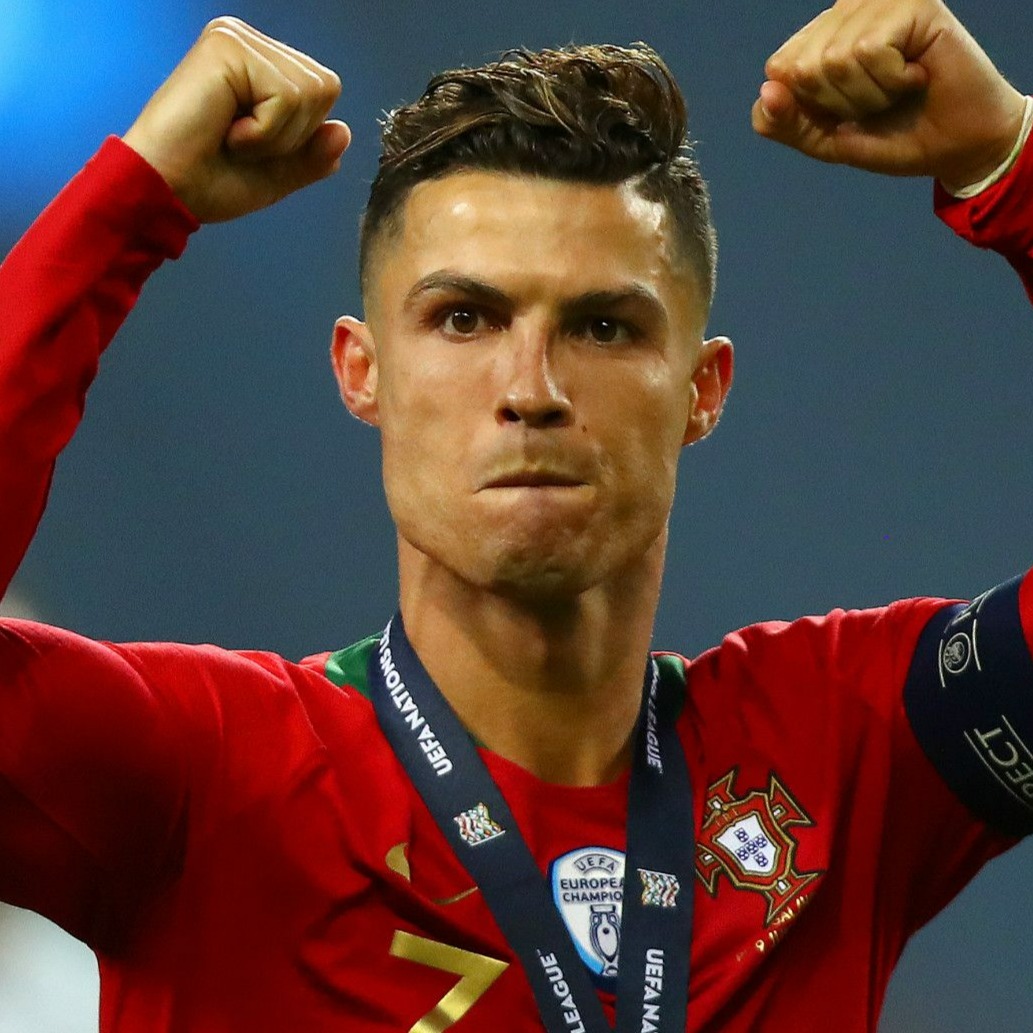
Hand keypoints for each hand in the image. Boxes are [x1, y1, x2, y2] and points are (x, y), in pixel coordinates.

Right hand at [122, 17, 349, 221]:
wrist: (166, 192)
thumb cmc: (209, 182)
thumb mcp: (277, 175)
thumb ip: (312, 155)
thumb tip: (344, 131)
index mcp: (261, 65)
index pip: (323, 93)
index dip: (301, 135)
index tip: (252, 145)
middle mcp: (250, 42)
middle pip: (325, 88)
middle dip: (292, 135)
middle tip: (241, 142)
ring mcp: (237, 39)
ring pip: (310, 93)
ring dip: (276, 135)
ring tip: (232, 137)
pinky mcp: (227, 46)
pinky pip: (286, 97)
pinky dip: (264, 132)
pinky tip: (226, 131)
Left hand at [752, 0, 1025, 189]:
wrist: (953, 147)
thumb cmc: (891, 137)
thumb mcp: (824, 140)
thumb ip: (785, 123)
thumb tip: (766, 91)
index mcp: (818, 37)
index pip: (778, 68)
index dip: (809, 107)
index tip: (845, 111)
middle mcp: (845, 11)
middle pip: (802, 67)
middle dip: (838, 103)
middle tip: (876, 101)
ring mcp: (878, 3)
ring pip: (835, 60)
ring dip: (868, 95)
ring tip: (897, 90)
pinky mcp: (912, 4)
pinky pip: (870, 51)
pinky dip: (891, 81)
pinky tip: (915, 76)